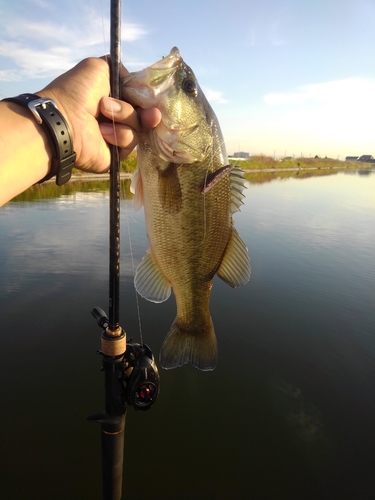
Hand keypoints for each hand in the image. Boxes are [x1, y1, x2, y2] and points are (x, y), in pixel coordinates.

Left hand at [37, 57, 160, 172]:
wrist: (63, 119)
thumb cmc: (77, 91)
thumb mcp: (98, 67)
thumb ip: (119, 70)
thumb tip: (134, 82)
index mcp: (112, 97)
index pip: (139, 99)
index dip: (147, 98)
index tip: (152, 97)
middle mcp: (116, 117)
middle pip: (144, 116)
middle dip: (147, 113)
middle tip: (151, 115)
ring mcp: (116, 136)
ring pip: (138, 128)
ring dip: (125, 118)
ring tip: (104, 113)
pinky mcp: (116, 154)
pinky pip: (130, 144)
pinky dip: (118, 135)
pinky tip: (102, 132)